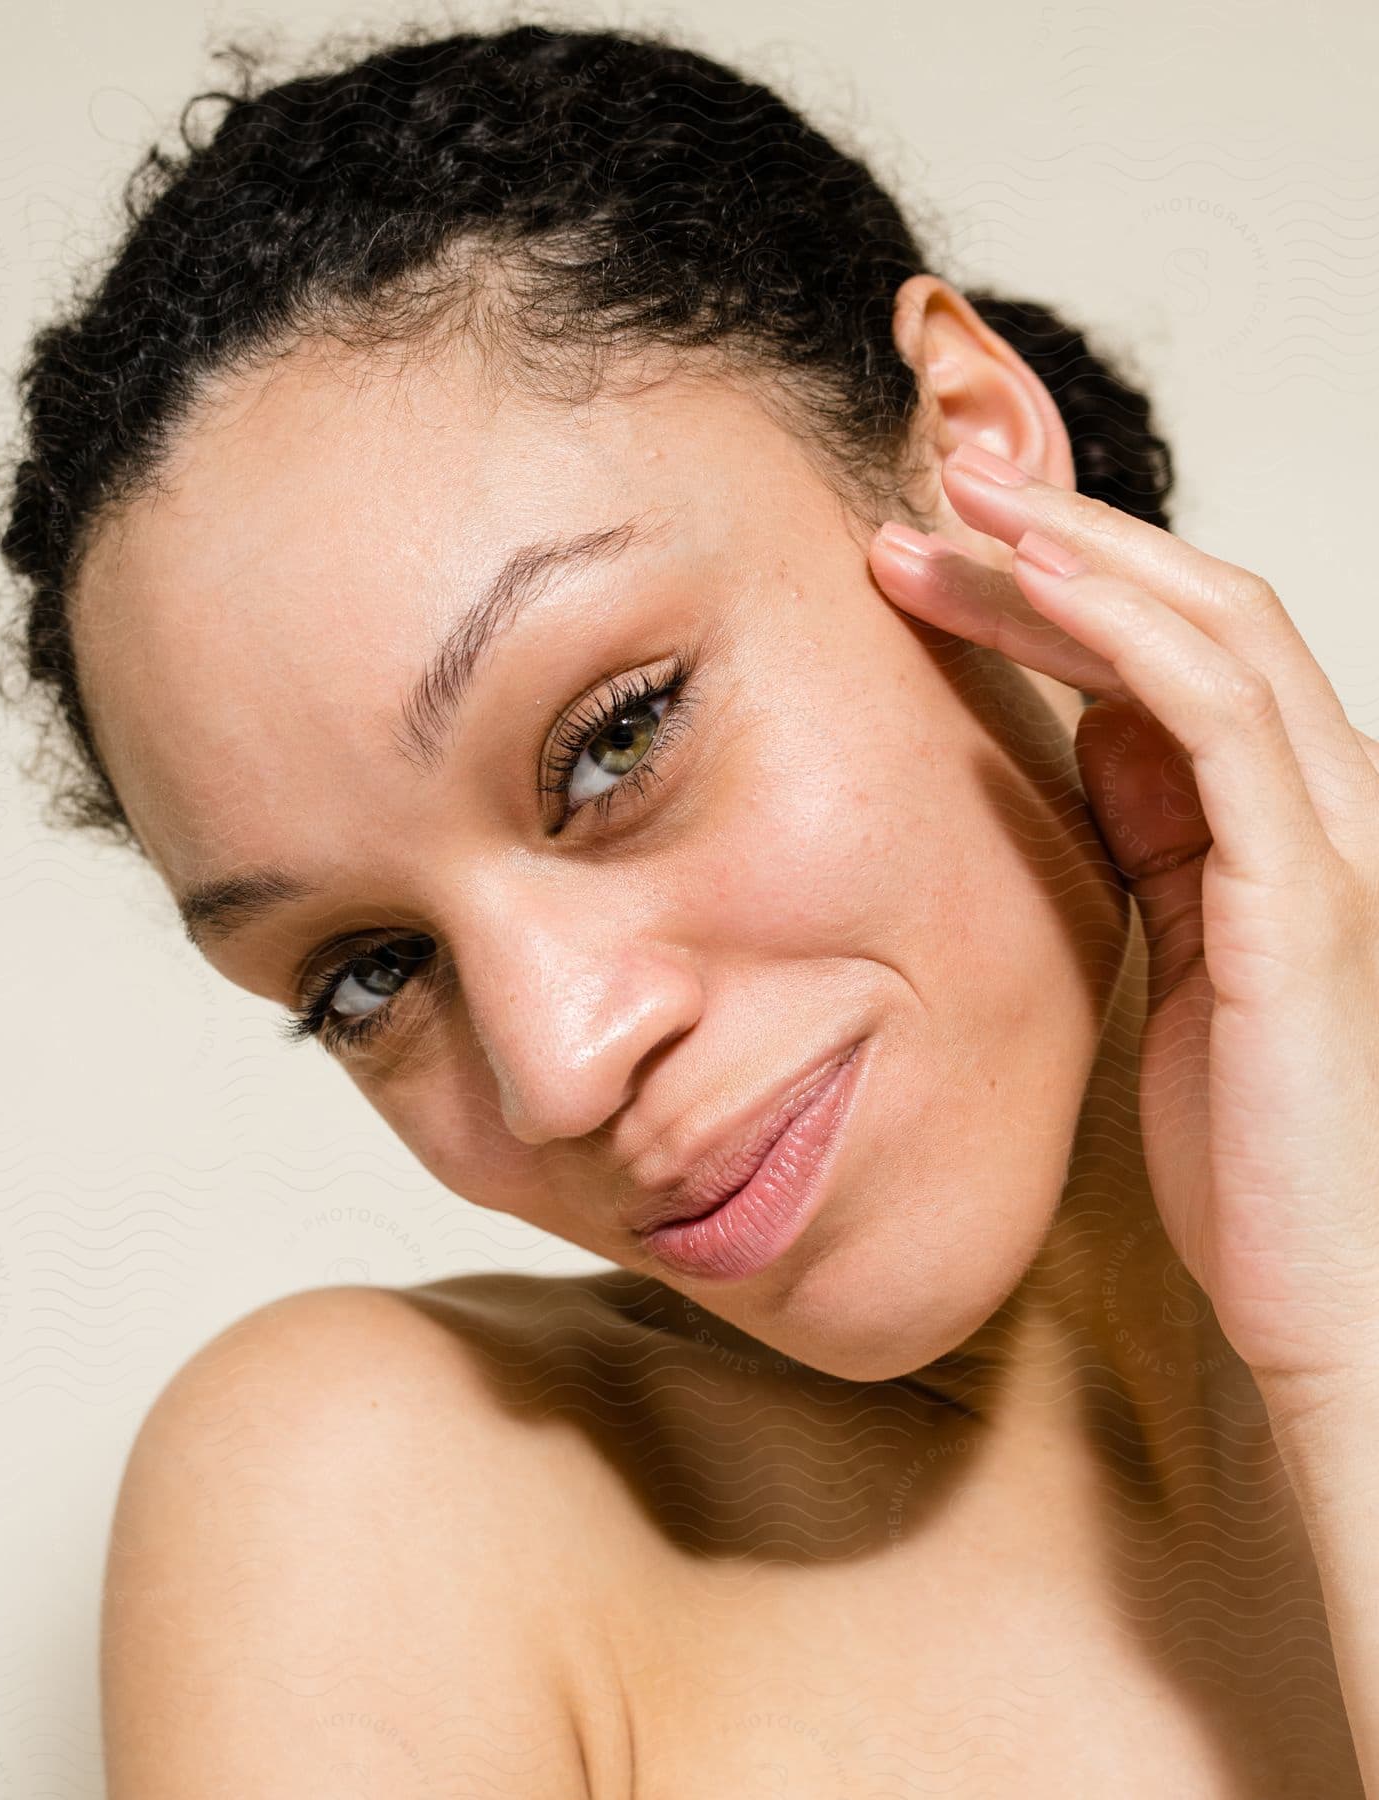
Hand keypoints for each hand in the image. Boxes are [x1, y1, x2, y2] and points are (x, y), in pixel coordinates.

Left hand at [867, 442, 1378, 1399]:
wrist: (1340, 1304)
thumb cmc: (1254, 1158)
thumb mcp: (1184, 972)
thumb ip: (1160, 849)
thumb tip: (1095, 740)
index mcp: (1293, 829)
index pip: (1185, 661)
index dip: (1069, 592)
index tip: (941, 566)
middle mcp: (1335, 806)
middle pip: (1195, 616)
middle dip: (1058, 546)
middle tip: (926, 505)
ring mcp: (1335, 840)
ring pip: (1211, 634)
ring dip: (1075, 557)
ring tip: (950, 513)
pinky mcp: (1307, 894)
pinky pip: (1215, 719)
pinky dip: (1124, 636)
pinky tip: (1034, 589)